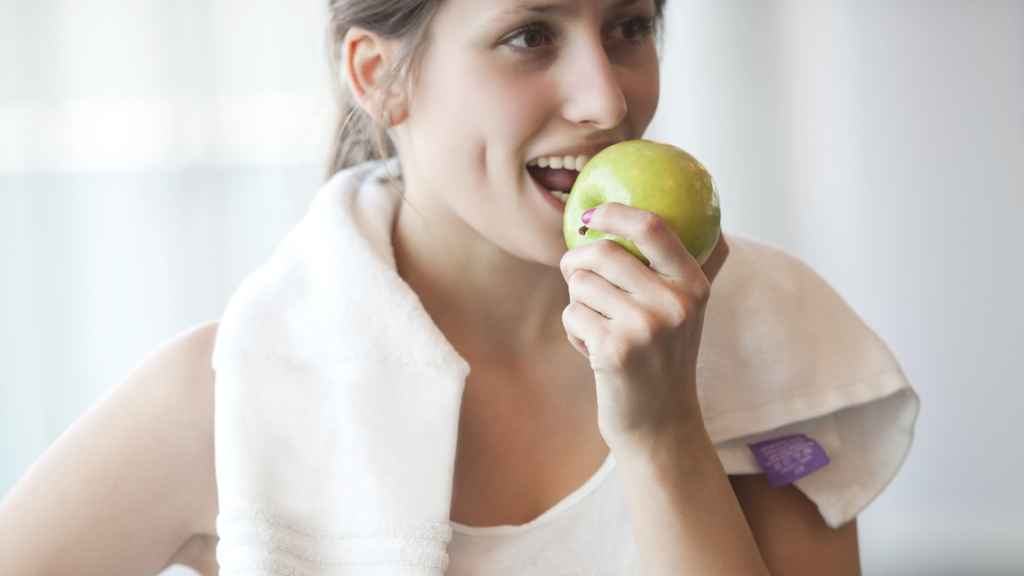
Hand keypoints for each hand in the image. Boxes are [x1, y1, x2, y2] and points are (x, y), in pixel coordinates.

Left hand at [559, 202, 729, 454]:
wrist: (660, 424)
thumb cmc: (664, 359)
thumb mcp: (688, 311)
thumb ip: (689, 266)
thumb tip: (708, 219)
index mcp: (693, 286)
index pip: (652, 227)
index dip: (615, 213)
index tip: (590, 216)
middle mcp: (675, 303)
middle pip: (603, 253)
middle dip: (577, 262)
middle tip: (573, 274)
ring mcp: (645, 327)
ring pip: (581, 284)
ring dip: (578, 303)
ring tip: (599, 327)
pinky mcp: (614, 351)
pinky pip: (571, 315)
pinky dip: (574, 331)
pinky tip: (594, 351)